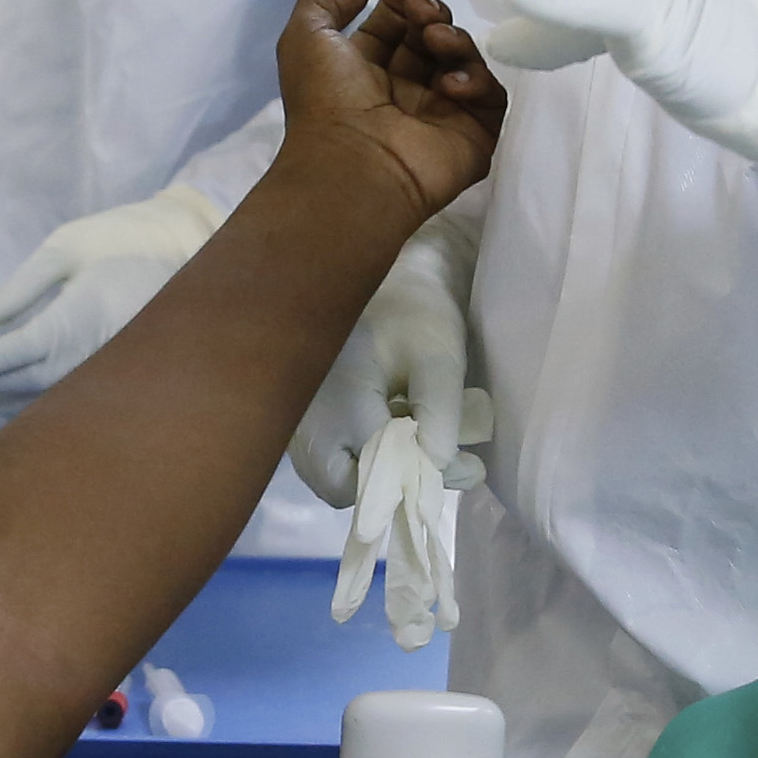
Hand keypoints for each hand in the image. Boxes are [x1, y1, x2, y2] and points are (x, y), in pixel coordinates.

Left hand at [0, 188, 223, 396]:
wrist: (189, 258)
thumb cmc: (121, 244)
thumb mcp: (66, 249)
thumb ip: (25, 284)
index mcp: (73, 318)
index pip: (14, 353)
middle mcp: (89, 352)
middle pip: (28, 383)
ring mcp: (109, 369)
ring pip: (52, 397)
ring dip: (16, 402)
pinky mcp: (124, 375)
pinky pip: (77, 395)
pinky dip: (48, 401)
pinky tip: (30, 402)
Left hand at [271, 0, 501, 221]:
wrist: (351, 167)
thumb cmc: (325, 103)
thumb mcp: (305, 37)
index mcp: (366, 71)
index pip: (396, 24)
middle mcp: (405, 90)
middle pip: (433, 36)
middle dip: (432, 12)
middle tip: (422, 12)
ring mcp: (442, 114)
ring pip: (463, 59)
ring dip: (452, 38)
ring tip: (433, 41)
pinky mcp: (474, 136)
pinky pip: (490, 96)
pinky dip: (474, 80)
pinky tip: (448, 83)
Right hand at [290, 214, 475, 507]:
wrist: (382, 272)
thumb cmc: (413, 310)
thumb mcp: (439, 357)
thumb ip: (440, 414)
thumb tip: (436, 466)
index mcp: (337, 403)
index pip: (368, 477)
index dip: (413, 481)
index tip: (461, 466)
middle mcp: (305, 419)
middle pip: (340, 486)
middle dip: (388, 481)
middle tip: (434, 457)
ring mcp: (295, 420)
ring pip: (331, 472)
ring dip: (376, 468)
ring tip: (420, 436)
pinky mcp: (299, 415)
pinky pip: (325, 453)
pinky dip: (360, 452)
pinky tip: (394, 423)